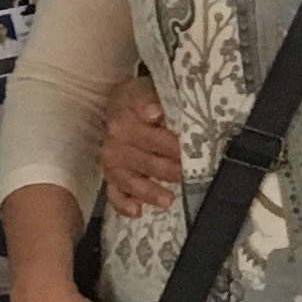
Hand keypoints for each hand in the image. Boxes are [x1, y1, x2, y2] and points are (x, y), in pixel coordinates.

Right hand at [101, 76, 184, 218]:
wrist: (121, 106)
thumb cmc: (141, 99)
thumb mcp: (145, 89)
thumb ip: (149, 97)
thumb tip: (154, 112)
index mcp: (123, 119)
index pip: (147, 135)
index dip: (167, 144)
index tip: (182, 147)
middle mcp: (114, 143)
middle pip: (144, 161)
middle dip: (168, 169)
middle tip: (189, 174)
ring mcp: (112, 163)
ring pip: (129, 181)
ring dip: (148, 191)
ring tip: (168, 200)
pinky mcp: (111, 178)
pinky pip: (114, 194)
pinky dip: (124, 204)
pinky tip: (138, 212)